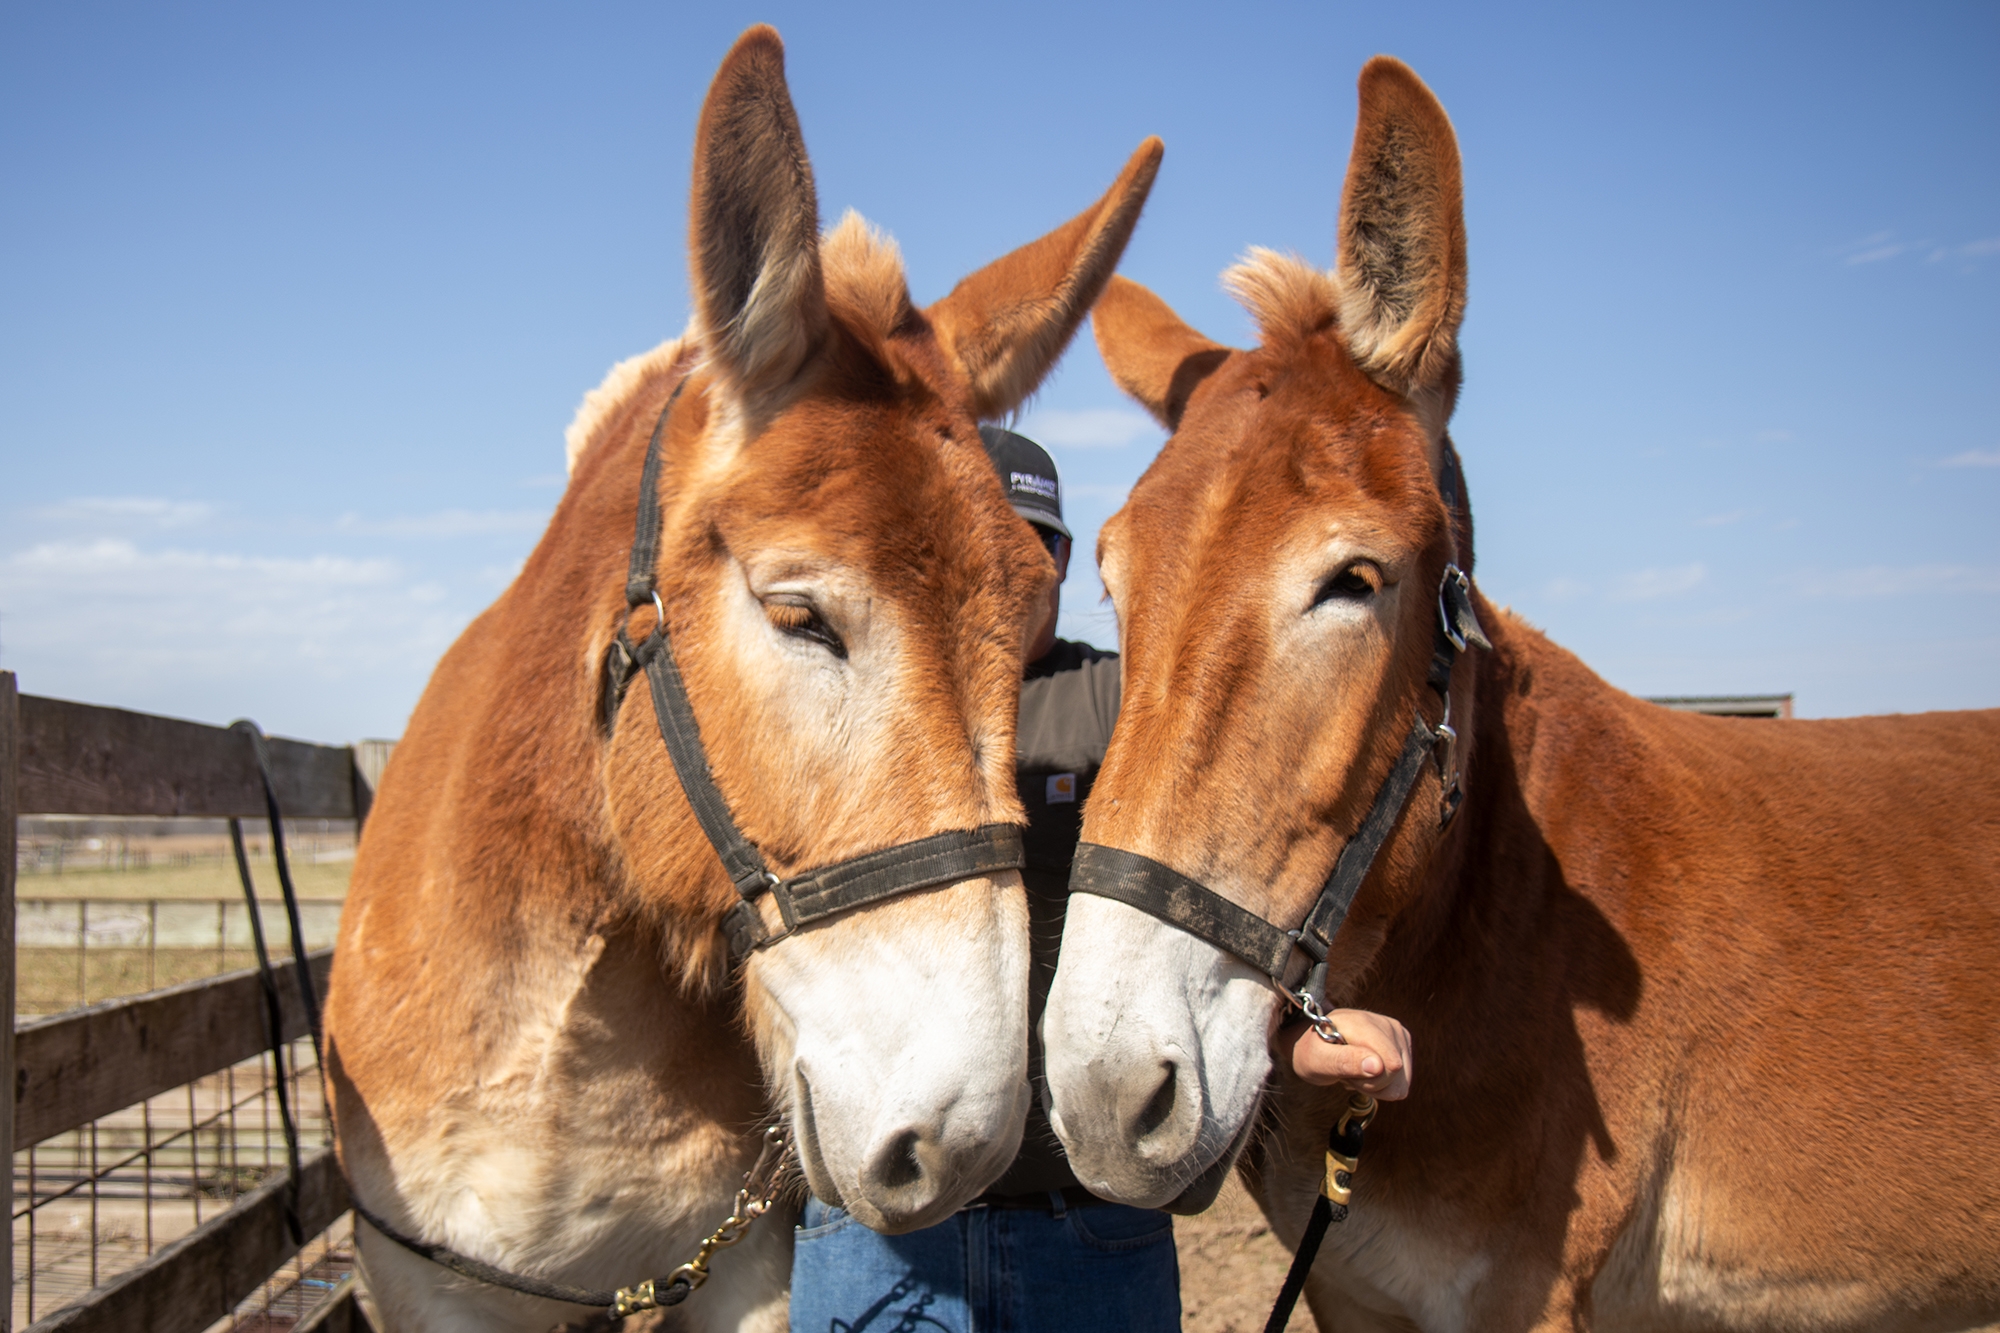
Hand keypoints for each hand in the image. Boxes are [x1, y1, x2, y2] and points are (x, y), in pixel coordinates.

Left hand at [1279, 1009, 1411, 1100]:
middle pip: (1397, 1075)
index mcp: (1362, 1023)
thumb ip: (1345, 1061)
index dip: (1369, 1081)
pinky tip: (1366, 1071)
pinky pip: (1403, 1083)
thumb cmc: (1313, 1053)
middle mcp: (1385, 1023)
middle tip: (1348, 1073)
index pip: (1390, 1065)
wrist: (1316, 1046)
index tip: (1344, 1074)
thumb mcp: (1318, 1060)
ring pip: (1402, 1083)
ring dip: (1377, 1086)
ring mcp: (1397, 1032)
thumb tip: (1378, 1066)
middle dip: (1371, 1084)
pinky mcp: (1403, 1043)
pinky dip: (1383, 1085)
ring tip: (1355, 1070)